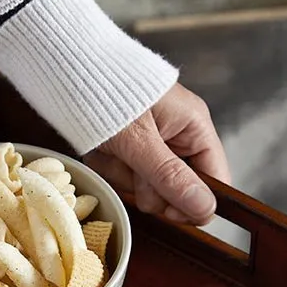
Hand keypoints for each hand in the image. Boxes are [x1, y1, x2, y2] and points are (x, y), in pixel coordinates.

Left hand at [86, 82, 230, 225]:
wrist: (71, 73)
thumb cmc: (108, 94)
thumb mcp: (139, 141)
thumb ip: (171, 176)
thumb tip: (205, 209)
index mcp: (194, 127)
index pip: (215, 180)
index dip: (194, 204)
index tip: (169, 213)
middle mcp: (178, 138)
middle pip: (176, 191)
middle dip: (148, 187)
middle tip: (130, 164)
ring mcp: (152, 146)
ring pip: (146, 189)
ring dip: (123, 176)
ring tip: (111, 151)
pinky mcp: (129, 151)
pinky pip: (124, 178)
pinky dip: (110, 169)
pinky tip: (102, 152)